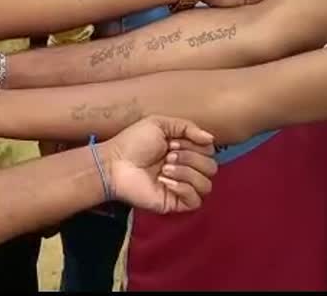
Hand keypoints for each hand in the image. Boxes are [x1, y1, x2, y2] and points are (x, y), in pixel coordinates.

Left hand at [103, 115, 217, 213]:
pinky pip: (196, 201)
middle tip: (167, 156)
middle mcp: (185, 169)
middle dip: (190, 158)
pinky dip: (183, 188)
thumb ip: (187, 126)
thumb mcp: (160, 124)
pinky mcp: (175, 203)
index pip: (209, 151)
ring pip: (206, 185)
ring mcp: (181, 187)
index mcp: (184, 151)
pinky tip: (165, 181)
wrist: (114, 163)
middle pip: (211, 167)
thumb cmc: (133, 142)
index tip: (172, 142)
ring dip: (186, 173)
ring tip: (164, 168)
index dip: (195, 146)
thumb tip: (210, 138)